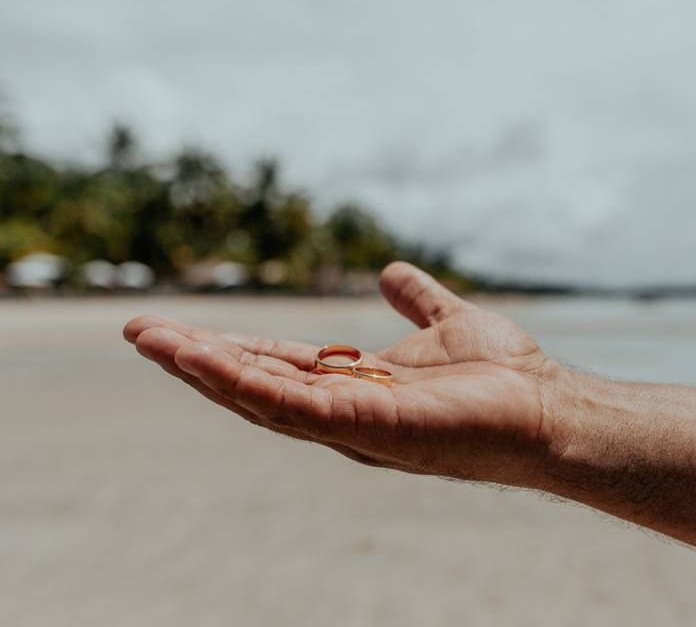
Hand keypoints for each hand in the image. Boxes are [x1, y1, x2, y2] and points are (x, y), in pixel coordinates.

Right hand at [123, 262, 564, 486]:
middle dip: (198, 361)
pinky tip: (200, 358)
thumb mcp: (448, 322)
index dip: (231, 350)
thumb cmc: (505, 376)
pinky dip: (241, 382)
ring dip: (202, 370)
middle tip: (140, 332)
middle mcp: (345, 413)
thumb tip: (391, 273)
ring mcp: (352, 425)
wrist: (549, 408)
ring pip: (260, 398)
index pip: (280, 368)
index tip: (184, 330)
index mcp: (357, 389)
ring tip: (151, 341)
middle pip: (256, 386)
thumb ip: (418, 301)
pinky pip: (291, 405)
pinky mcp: (366, 428)